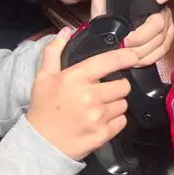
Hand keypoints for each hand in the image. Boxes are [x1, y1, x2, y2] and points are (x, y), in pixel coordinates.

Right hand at [26, 30, 138, 159]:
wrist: (40, 144)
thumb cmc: (43, 108)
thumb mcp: (43, 77)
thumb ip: (54, 51)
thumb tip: (66, 30)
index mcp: (75, 78)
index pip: (108, 62)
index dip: (125, 56)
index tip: (133, 55)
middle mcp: (89, 96)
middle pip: (122, 85)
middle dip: (117, 85)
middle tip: (104, 90)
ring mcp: (98, 117)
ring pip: (123, 103)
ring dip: (115, 103)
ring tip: (100, 107)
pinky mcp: (104, 134)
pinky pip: (122, 120)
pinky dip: (115, 120)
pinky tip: (100, 120)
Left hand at [89, 0, 173, 67]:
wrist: (106, 36)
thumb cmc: (107, 15)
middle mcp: (160, 5)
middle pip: (160, 20)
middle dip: (143, 34)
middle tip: (126, 42)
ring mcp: (165, 23)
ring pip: (162, 37)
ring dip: (144, 48)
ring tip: (128, 54)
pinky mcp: (166, 39)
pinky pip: (163, 49)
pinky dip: (150, 56)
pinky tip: (138, 60)